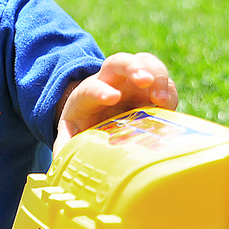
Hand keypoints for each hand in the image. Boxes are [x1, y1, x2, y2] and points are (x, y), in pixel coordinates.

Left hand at [54, 52, 177, 155]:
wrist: (98, 109)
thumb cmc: (85, 122)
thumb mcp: (72, 132)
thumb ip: (66, 145)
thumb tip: (59, 166)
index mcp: (88, 93)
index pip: (92, 88)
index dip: (101, 91)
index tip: (110, 98)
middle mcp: (112, 81)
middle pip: (120, 62)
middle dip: (132, 67)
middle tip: (144, 80)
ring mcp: (135, 82)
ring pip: (147, 65)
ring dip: (158, 77)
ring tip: (162, 99)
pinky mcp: (153, 90)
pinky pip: (165, 84)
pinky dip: (169, 93)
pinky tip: (170, 108)